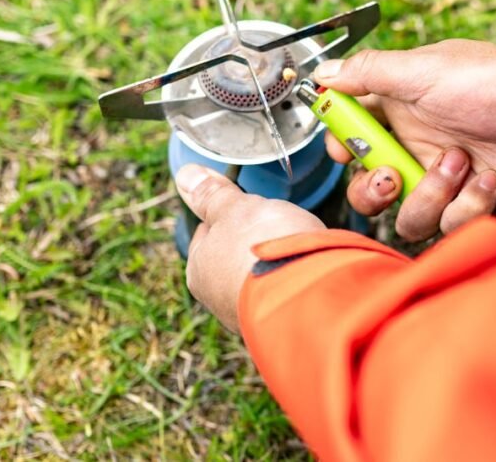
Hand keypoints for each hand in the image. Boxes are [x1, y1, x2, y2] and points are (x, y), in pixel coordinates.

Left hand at [176, 164, 325, 331]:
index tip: (248, 207)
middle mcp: (220, 299)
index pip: (208, 234)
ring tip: (298, 246)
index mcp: (200, 270)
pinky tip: (309, 266)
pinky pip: (287, 292)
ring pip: (263, 277)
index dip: (229, 215)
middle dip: (255, 241)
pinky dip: (296, 278)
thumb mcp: (236, 208)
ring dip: (278, 262)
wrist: (310, 294)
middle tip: (277, 226)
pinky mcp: (283, 322)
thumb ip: (212, 194)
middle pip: (235, 258)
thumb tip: (185, 174)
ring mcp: (252, 315)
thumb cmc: (265, 247)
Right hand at [313, 39, 495, 239]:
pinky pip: (451, 226)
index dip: (345, 149)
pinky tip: (491, 179)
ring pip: (410, 216)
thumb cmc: (494, 85)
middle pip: (373, 189)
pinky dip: (470, 205)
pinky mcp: (477, 206)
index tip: (347, 149)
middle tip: (396, 175)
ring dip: (432, 195)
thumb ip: (369, 73)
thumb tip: (324, 75)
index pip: (355, 138)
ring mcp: (449, 181)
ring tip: (462, 164)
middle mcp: (421, 147)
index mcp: (404, 112)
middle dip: (375, 190)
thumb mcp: (423, 70)